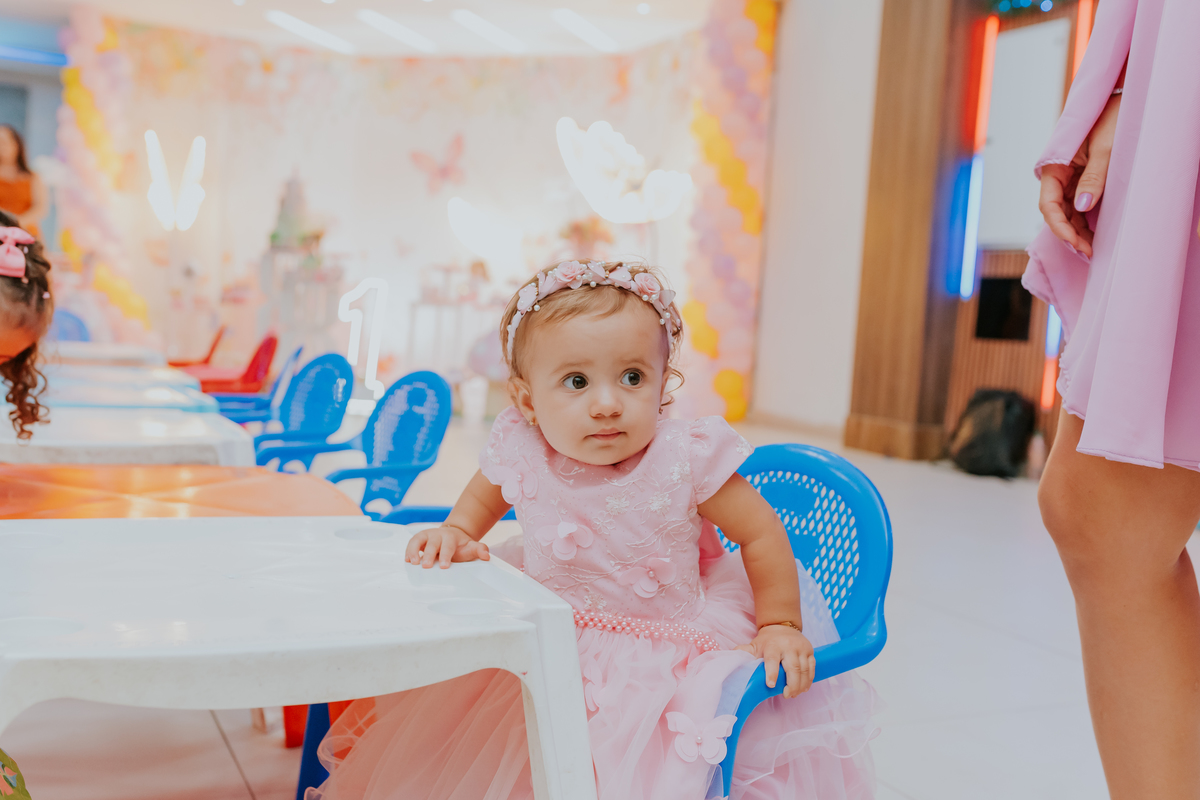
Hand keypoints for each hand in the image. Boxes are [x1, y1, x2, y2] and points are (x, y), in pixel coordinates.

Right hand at [405, 525, 489, 568]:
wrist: (453, 534)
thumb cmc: (460, 545)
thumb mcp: (471, 547)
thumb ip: (479, 550)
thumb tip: (486, 556)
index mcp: (451, 537)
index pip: (448, 546)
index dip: (446, 555)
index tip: (444, 566)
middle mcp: (437, 534)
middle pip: (432, 543)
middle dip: (429, 554)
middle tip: (427, 566)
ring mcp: (427, 536)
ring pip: (418, 540)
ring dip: (414, 550)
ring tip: (412, 562)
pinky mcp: (419, 540)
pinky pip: (412, 543)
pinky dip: (408, 550)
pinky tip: (407, 560)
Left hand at [736, 625, 815, 698]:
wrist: (782, 626)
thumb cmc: (767, 641)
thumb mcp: (754, 645)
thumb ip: (744, 653)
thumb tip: (729, 658)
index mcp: (773, 645)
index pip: (772, 660)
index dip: (772, 673)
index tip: (771, 685)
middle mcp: (788, 646)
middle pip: (793, 668)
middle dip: (791, 685)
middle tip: (786, 695)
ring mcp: (801, 648)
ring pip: (804, 670)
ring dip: (800, 685)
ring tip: (794, 694)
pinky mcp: (810, 651)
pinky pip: (812, 667)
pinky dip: (809, 680)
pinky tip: (804, 688)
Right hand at [1038, 93, 1120, 257]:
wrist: (1126, 101)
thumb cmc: (1114, 119)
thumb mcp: (1106, 150)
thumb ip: (1093, 178)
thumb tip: (1081, 207)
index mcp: (1055, 166)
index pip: (1048, 204)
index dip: (1059, 227)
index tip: (1075, 242)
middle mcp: (1059, 175)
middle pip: (1056, 212)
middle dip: (1069, 234)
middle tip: (1088, 252)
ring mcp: (1070, 179)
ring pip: (1067, 212)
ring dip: (1077, 231)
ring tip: (1092, 248)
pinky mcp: (1083, 180)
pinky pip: (1078, 205)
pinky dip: (1084, 221)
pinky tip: (1093, 234)